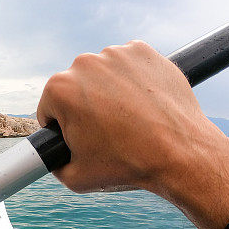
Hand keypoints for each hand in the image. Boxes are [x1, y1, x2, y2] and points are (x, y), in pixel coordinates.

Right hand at [36, 40, 228, 198]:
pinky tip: (141, 104)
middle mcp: (84, 63)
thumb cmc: (126, 165)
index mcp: (59, 90)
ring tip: (128, 119)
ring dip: (108, 92)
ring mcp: (117, 53)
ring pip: (102, 76)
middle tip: (107, 132)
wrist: (179, 153)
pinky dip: (132, 81)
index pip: (49, 110)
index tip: (83, 139)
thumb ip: (53, 163)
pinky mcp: (144, 51)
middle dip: (85, 107)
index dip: (63, 129)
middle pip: (74, 89)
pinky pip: (128, 66)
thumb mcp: (74, 177)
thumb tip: (52, 156)